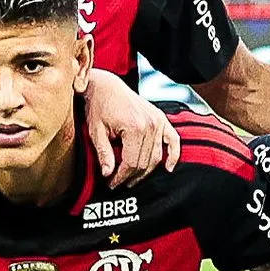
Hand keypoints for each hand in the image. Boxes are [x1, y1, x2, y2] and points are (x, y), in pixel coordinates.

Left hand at [84, 69, 179, 186]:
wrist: (106, 86)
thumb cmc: (98, 106)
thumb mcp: (96, 131)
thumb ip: (103, 153)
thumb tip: (108, 174)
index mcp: (135, 127)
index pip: (132, 162)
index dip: (121, 177)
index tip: (111, 184)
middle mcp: (151, 124)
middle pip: (145, 161)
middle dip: (131, 176)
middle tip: (119, 183)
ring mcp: (159, 121)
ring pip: (157, 156)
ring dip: (146, 171)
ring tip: (132, 179)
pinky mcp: (161, 119)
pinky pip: (173, 140)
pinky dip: (174, 155)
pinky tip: (169, 168)